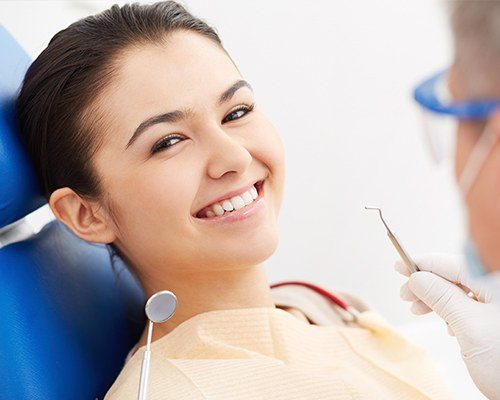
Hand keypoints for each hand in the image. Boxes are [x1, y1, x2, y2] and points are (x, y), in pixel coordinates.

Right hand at [395, 253, 499, 399]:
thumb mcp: (469, 327)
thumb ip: (441, 298)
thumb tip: (417, 278)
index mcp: (496, 282)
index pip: (453, 264)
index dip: (422, 265)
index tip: (400, 267)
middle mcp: (498, 289)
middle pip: (456, 276)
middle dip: (427, 285)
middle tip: (405, 296)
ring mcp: (499, 304)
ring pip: (460, 291)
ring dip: (436, 298)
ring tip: (418, 309)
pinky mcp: (497, 319)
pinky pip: (470, 304)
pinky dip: (451, 310)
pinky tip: (444, 322)